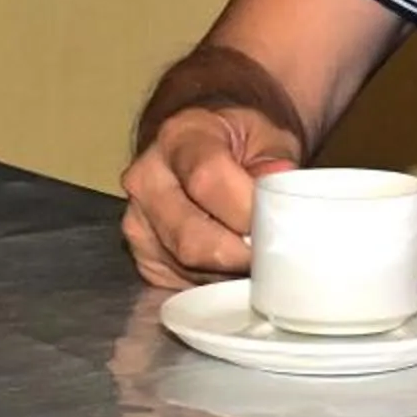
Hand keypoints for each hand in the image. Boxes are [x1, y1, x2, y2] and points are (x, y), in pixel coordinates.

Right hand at [119, 106, 301, 287]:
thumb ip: (275, 161)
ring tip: (256, 253)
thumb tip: (279, 187)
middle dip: (240, 254)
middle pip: (191, 237)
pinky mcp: (141, 254)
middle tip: (273, 252)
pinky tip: (233, 262)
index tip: (276, 224)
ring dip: (230, 270)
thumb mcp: (267, 135)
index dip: (245, 210)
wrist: (209, 147)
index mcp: (179, 137)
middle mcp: (147, 179)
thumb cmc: (242, 141)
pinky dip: (214, 280)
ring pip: (187, 266)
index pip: (207, 180)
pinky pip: (180, 281)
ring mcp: (137, 220)